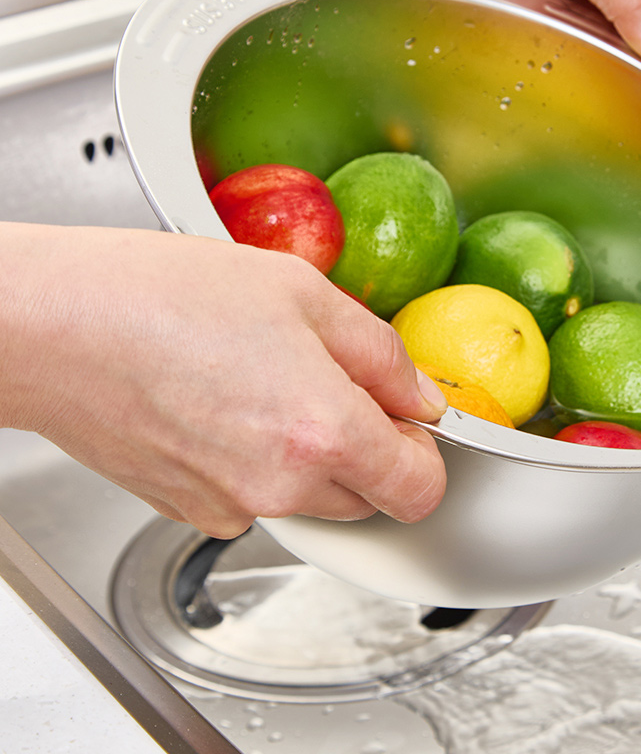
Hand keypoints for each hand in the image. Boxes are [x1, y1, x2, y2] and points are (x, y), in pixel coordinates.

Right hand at [0, 223, 447, 537]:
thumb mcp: (302, 292)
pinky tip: (223, 403)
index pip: (420, 491)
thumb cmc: (161, 296)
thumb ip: (380, 354)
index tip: (410, 421)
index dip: (425, 453)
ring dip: (310, 453)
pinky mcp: (188, 510)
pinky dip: (257, 462)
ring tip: (263, 379)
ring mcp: (230, 506)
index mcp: (323, 433)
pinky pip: (255, 496)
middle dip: (366, 446)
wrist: (51, 325)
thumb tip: (419, 396)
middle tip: (327, 378)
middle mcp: (280, 488)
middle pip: (367, 496)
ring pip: (310, 498)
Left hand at [410, 0, 640, 74]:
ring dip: (585, 70)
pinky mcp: (539, 43)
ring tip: (556, 46)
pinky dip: (549, 72)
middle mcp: (613, 0)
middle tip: (599, 57)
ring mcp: (575, 25)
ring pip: (603, 74)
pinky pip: (558, 75)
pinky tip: (533, 56)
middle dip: (631, 69)